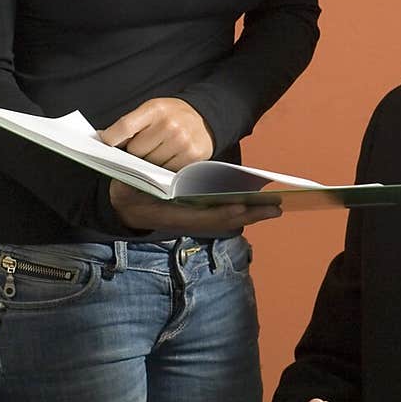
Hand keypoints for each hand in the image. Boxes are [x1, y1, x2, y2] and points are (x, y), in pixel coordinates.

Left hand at [98, 97, 214, 168]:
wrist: (204, 118)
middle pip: (135, 151)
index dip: (111, 139)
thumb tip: (102, 137)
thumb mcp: (151, 110)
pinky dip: (164, 169)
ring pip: (149, 164)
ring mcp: (182, 141)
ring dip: (150, 162)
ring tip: (161, 150)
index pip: (124, 127)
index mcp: (155, 109)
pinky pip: (165, 172)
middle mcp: (169, 124)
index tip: (106, 145)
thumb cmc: (172, 115)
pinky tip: (170, 157)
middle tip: (147, 145)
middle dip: (135, 152)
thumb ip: (128, 124)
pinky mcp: (192, 156)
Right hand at [109, 179, 280, 234]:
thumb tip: (174, 180)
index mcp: (173, 215)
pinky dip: (240, 210)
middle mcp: (187, 220)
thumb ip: (153, 184)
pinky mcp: (198, 215)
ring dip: (250, 214)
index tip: (244, 205)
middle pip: (225, 221)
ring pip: (227, 220)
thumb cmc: (129, 192)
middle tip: (277, 208)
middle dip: (250, 215)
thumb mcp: (134, 187)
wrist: (123, 207)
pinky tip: (254, 205)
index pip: (206, 217)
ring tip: (273, 208)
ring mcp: (194, 220)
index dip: (225, 212)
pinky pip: (223, 215)